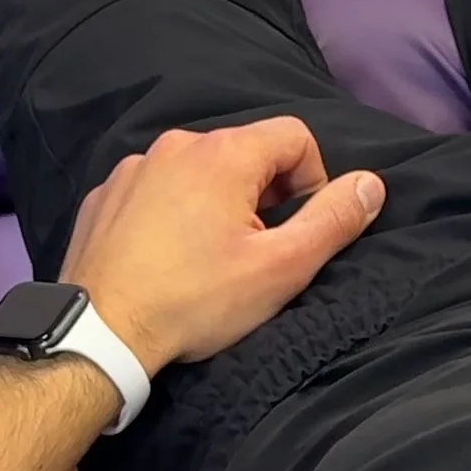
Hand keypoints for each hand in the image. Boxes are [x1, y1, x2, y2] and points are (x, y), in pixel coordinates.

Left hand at [61, 120, 384, 377]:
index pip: (294, 136)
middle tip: (255, 253)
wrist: (98, 334)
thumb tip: (371, 184)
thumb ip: (332, 220)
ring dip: (216, 204)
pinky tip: (166, 260)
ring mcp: (132, 169)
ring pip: (198, 171)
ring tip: (208, 261)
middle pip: (245, 152)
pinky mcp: (103, 196)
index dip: (312, 180)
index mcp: (222, 153)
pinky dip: (171, 214)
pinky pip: (155, 190)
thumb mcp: (280, 269)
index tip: (297, 230)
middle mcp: (174, 146)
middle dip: (263, 195)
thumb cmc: (193, 303)